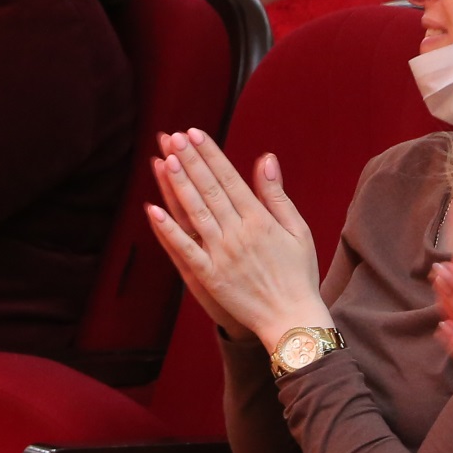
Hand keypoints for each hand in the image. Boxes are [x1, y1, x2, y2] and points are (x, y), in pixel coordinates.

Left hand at [141, 129, 324, 348]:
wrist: (292, 319)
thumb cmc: (299, 274)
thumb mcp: (298, 230)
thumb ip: (277, 195)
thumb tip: (266, 159)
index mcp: (261, 220)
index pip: (230, 179)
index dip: (210, 155)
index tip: (195, 133)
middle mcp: (239, 234)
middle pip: (210, 190)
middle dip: (191, 161)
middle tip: (174, 137)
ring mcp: (222, 255)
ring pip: (195, 213)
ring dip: (179, 186)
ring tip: (165, 160)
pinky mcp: (209, 276)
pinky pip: (185, 250)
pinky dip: (168, 230)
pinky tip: (153, 211)